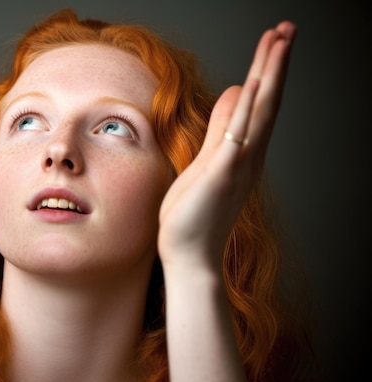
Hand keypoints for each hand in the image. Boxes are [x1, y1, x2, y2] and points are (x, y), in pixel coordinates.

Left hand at [158, 22, 296, 269]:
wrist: (191, 255)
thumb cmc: (195, 212)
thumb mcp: (208, 160)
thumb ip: (222, 128)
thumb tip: (236, 92)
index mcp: (244, 152)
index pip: (260, 103)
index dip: (267, 71)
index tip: (274, 40)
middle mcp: (248, 156)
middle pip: (267, 101)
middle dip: (276, 63)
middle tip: (289, 28)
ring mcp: (237, 165)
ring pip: (260, 113)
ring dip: (269, 75)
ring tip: (280, 40)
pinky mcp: (221, 176)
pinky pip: (237, 139)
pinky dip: (247, 111)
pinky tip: (251, 85)